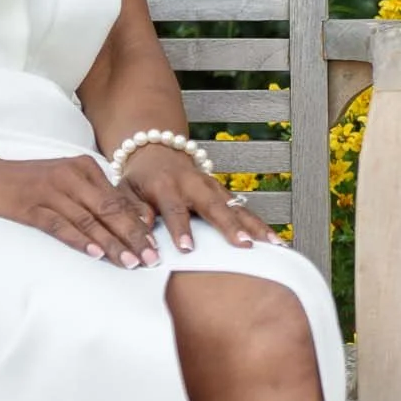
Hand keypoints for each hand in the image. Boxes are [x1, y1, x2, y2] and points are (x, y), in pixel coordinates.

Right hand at [0, 153, 162, 267]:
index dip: (138, 224)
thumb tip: (123, 222)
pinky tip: (95, 254)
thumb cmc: (27, 181)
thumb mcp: (63, 178)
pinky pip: (61, 225)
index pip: (118, 199)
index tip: (154, 245)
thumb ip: (91, 193)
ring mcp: (51, 190)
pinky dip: (80, 240)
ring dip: (112, 244)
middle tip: (151, 259)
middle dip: (133, 236)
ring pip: (89, 220)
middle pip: (109, 210)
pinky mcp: (32, 206)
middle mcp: (70, 175)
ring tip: (130, 262)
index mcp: (82, 166)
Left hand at [120, 144, 271, 253]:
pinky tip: (276, 241)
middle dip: (229, 225)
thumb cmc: (138, 180)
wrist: (155, 152)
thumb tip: (141, 231)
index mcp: (164, 186)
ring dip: (254, 225)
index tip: (186, 248)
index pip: (173, 208)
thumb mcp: (125, 192)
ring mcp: (211, 187)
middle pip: (213, 206)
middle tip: (244, 244)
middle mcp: (192, 184)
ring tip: (272, 244)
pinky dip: (260, 224)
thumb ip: (132, 211)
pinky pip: (244, 209)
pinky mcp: (223, 192)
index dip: (179, 228)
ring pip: (235, 206)